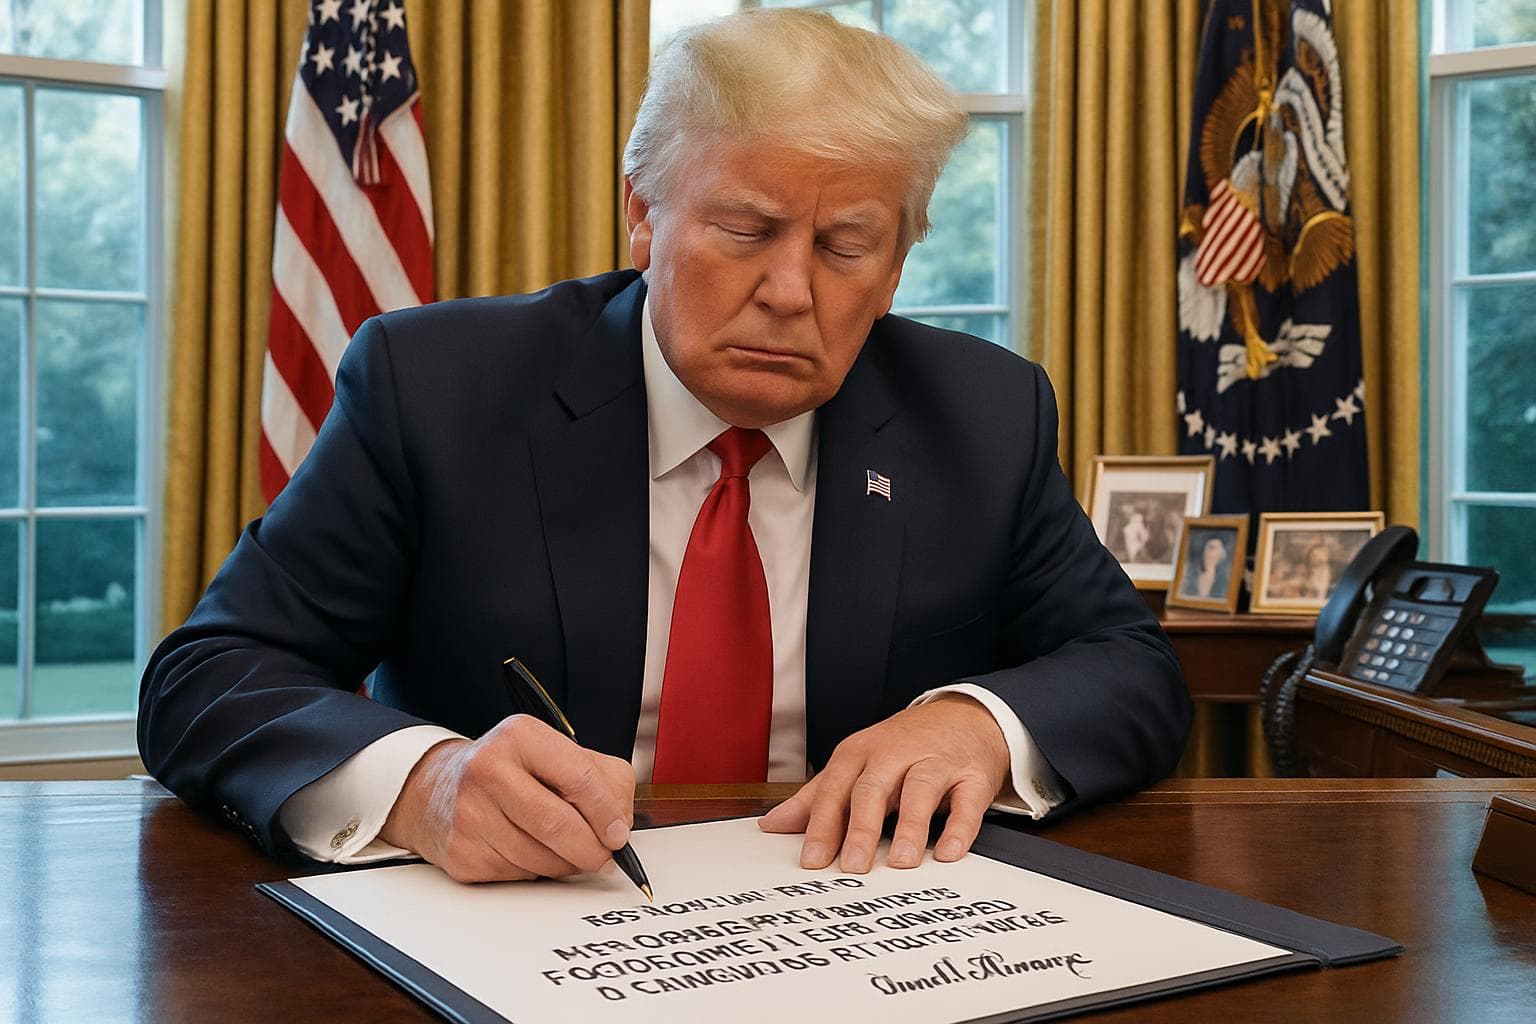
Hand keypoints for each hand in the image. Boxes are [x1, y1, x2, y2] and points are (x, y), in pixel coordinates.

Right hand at [380, 715, 635, 882]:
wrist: (440, 789)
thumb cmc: (512, 772)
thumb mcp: (559, 755)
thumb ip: (603, 780)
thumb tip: (619, 825)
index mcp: (521, 736)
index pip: (579, 779)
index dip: (607, 814)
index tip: (618, 834)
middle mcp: (489, 768)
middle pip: (557, 825)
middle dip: (591, 850)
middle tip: (604, 856)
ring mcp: (470, 811)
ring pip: (540, 858)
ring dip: (566, 864)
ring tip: (566, 850)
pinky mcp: (461, 850)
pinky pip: (517, 875)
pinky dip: (537, 872)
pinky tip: (531, 852)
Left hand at [757, 695, 1007, 872]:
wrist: (964, 715)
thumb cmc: (902, 746)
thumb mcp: (856, 764)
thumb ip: (816, 798)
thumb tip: (772, 825)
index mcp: (860, 753)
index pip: (835, 789)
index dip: (822, 825)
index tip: (812, 861)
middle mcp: (895, 755)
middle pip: (873, 788)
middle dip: (861, 828)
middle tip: (853, 867)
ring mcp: (936, 763)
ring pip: (919, 791)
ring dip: (910, 827)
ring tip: (900, 863)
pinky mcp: (972, 776)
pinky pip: (967, 802)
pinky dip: (959, 828)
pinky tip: (948, 854)